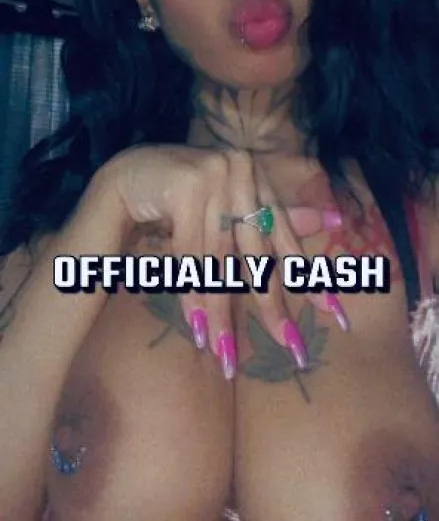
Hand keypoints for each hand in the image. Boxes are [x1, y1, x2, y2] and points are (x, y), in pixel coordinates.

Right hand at [103, 145, 347, 377]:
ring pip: (220, 260)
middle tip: (292, 347)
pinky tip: (197, 328)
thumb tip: (333, 219)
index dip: (307, 275)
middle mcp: (240, 172)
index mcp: (256, 177)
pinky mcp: (185, 187)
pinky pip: (190, 253)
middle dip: (272, 305)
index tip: (334, 314)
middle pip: (256, 252)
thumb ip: (276, 216)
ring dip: (221, 312)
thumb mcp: (231, 208)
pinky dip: (192, 293)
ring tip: (227, 355)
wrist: (126, 177)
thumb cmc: (182, 194)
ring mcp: (214, 176)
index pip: (284, 234)